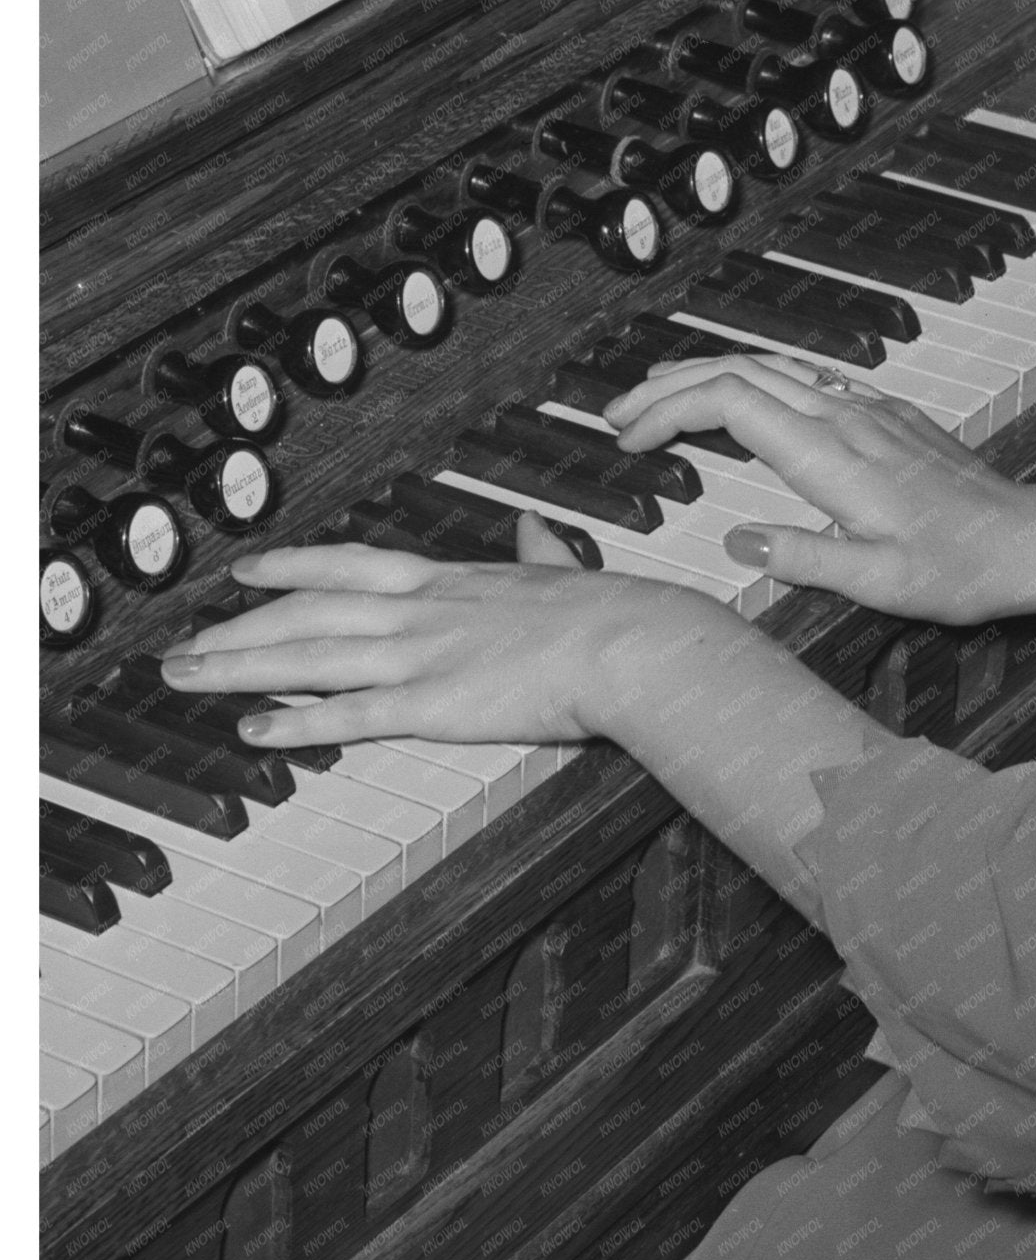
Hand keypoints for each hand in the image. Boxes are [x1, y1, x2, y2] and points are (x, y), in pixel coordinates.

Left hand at [161, 516, 737, 749]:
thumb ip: (540, 552)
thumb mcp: (562, 570)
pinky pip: (349, 715)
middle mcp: (424, 612)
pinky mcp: (434, 704)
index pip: (352, 566)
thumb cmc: (608, 610)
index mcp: (453, 581)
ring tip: (185, 678)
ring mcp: (423, 656)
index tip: (246, 571)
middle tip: (183, 644)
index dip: (292, 568)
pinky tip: (252, 730)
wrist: (630, 641)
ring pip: (310, 658)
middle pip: (310, 613)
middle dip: (239, 628)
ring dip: (239, 669)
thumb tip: (536, 529)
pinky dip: (295, 723)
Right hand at [604, 354, 1035, 623]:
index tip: (631, 439)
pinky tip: (743, 398)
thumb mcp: (877, 583)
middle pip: (740, 370)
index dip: (669, 410)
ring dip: (709, 374)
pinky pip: (806, 379)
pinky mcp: (886, 416)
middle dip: (670, 384)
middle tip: (620, 414)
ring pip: (773, 367)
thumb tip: (738, 540)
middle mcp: (847, 420)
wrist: (1027, 541)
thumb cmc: (961, 567)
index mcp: (832, 456)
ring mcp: (868, 411)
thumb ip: (803, 559)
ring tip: (660, 397)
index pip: (731, 402)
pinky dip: (756, 381)